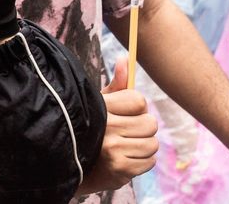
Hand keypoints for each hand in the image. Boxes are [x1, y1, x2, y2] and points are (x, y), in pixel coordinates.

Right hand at [78, 57, 158, 193]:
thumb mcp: (101, 105)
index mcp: (102, 106)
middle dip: (143, 128)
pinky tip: (126, 159)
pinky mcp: (119, 169)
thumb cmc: (92, 130)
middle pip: (150, 123)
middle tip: (128, 132)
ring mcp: (113, 148)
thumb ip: (117, 85)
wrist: (76, 167)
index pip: (139, 101)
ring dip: (144, 146)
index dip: (137, 108)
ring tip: (127, 146)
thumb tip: (125, 58)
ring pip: (152, 144)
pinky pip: (149, 161)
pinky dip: (142, 162)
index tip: (126, 113)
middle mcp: (107, 126)